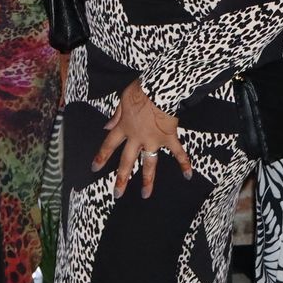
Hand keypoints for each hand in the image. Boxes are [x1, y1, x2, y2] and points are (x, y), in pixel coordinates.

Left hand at [92, 81, 193, 198]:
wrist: (160, 88)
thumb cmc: (142, 90)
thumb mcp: (123, 99)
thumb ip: (116, 115)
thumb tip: (106, 125)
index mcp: (124, 127)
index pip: (109, 144)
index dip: (101, 157)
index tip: (95, 168)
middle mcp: (137, 137)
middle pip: (127, 161)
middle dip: (121, 178)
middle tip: (117, 193)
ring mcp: (154, 140)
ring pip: (149, 163)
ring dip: (147, 180)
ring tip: (145, 194)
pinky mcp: (169, 138)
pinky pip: (178, 153)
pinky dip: (184, 164)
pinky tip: (188, 175)